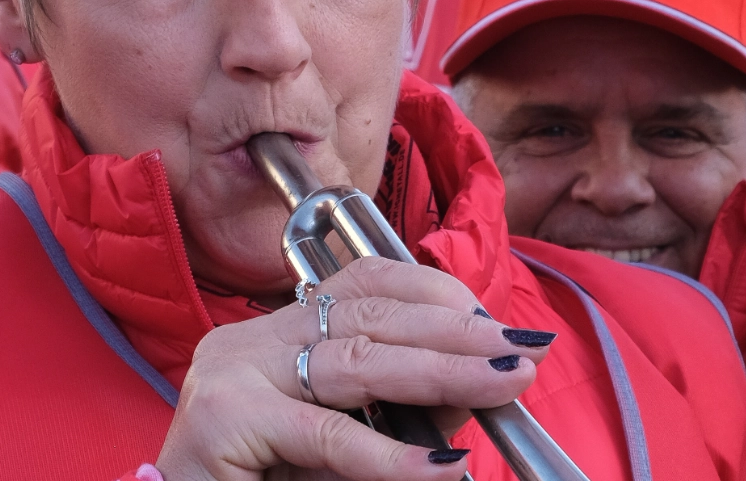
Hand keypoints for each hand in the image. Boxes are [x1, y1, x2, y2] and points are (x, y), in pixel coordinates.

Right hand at [155, 257, 551, 480]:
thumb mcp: (340, 443)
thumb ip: (399, 409)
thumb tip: (478, 384)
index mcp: (275, 334)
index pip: (364, 282)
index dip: (436, 293)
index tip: (497, 322)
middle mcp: (250, 341)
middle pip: (370, 316)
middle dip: (457, 332)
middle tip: (522, 350)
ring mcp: (232, 375)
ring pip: (357, 362)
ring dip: (443, 372)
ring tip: (504, 383)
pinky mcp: (224, 422)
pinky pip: (327, 435)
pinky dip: (392, 456)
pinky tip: (442, 468)